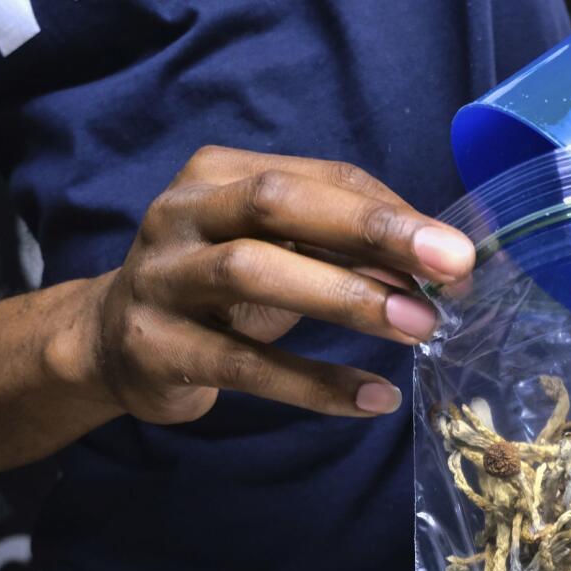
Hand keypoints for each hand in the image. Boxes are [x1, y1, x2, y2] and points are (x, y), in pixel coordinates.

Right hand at [92, 146, 474, 423]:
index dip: (394, 212)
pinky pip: (244, 364)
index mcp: (222, 173)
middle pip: (281, 204)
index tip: (457, 253)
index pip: (323, 177)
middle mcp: (184, 212)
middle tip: (451, 267)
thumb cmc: (219, 287)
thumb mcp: (278, 251)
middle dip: (373, 231)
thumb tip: (438, 271)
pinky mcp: (155, 346)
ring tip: (418, 327)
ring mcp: (161, 277)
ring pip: (253, 272)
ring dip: (347, 298)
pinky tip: (374, 397)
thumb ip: (344, 249)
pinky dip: (314, 383)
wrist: (113, 343)